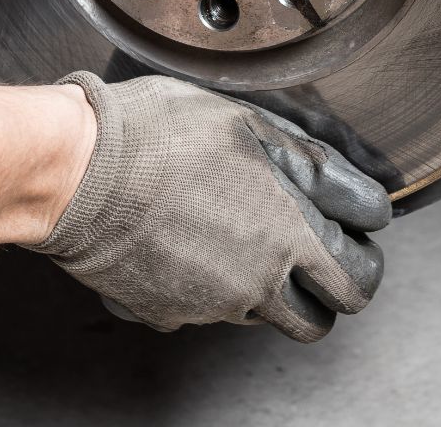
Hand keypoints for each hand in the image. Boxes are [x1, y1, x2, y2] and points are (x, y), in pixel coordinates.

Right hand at [36, 72, 390, 342]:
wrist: (74, 171)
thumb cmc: (157, 136)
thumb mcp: (248, 123)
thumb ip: (307, 160)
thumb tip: (347, 183)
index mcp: (289, 236)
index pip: (360, 272)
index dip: (366, 243)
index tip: (358, 224)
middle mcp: (257, 283)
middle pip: (322, 316)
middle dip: (331, 287)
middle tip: (321, 251)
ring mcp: (211, 306)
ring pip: (264, 315)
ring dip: (271, 287)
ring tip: (245, 235)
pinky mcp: (168, 313)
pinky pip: (207, 311)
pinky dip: (211, 287)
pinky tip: (192, 244)